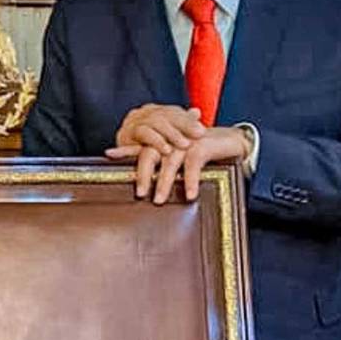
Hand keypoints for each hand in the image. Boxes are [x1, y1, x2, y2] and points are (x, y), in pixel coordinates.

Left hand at [106, 109, 247, 202]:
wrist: (232, 140)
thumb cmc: (203, 153)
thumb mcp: (182, 160)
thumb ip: (166, 168)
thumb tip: (148, 189)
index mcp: (165, 142)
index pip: (141, 146)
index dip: (124, 150)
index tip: (108, 154)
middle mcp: (172, 139)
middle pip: (151, 154)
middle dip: (143, 174)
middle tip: (138, 192)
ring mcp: (187, 141)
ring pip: (169, 161)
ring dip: (164, 182)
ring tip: (159, 200)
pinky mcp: (203, 145)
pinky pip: (193, 165)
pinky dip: (190, 180)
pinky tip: (189, 195)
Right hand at [107, 103, 206, 156]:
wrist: (116, 157)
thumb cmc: (145, 150)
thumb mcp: (167, 138)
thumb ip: (181, 125)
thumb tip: (196, 111)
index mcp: (154, 112)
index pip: (174, 112)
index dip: (188, 121)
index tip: (202, 131)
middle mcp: (143, 113)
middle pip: (166, 115)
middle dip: (183, 126)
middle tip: (198, 136)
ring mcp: (133, 121)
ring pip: (156, 123)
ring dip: (171, 134)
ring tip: (185, 145)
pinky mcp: (125, 133)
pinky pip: (143, 134)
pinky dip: (156, 141)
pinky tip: (166, 149)